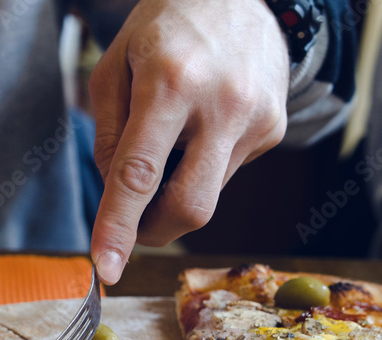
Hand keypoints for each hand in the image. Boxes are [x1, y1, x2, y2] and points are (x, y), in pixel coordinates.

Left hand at [88, 0, 288, 283]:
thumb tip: (114, 195)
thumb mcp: (113, 67)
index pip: (139, 175)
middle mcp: (221, 105)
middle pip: (189, 208)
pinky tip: (200, 127)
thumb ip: (107, 135)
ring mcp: (256, 120)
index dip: (119, 227)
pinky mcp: (274, 130)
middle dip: (153, 231)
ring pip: (208, 196)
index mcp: (170, 83)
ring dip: (176, 191)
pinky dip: (201, 168)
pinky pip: (226, 174)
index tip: (106, 270)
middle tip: (131, 222)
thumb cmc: (163, 27)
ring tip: (171, 139)